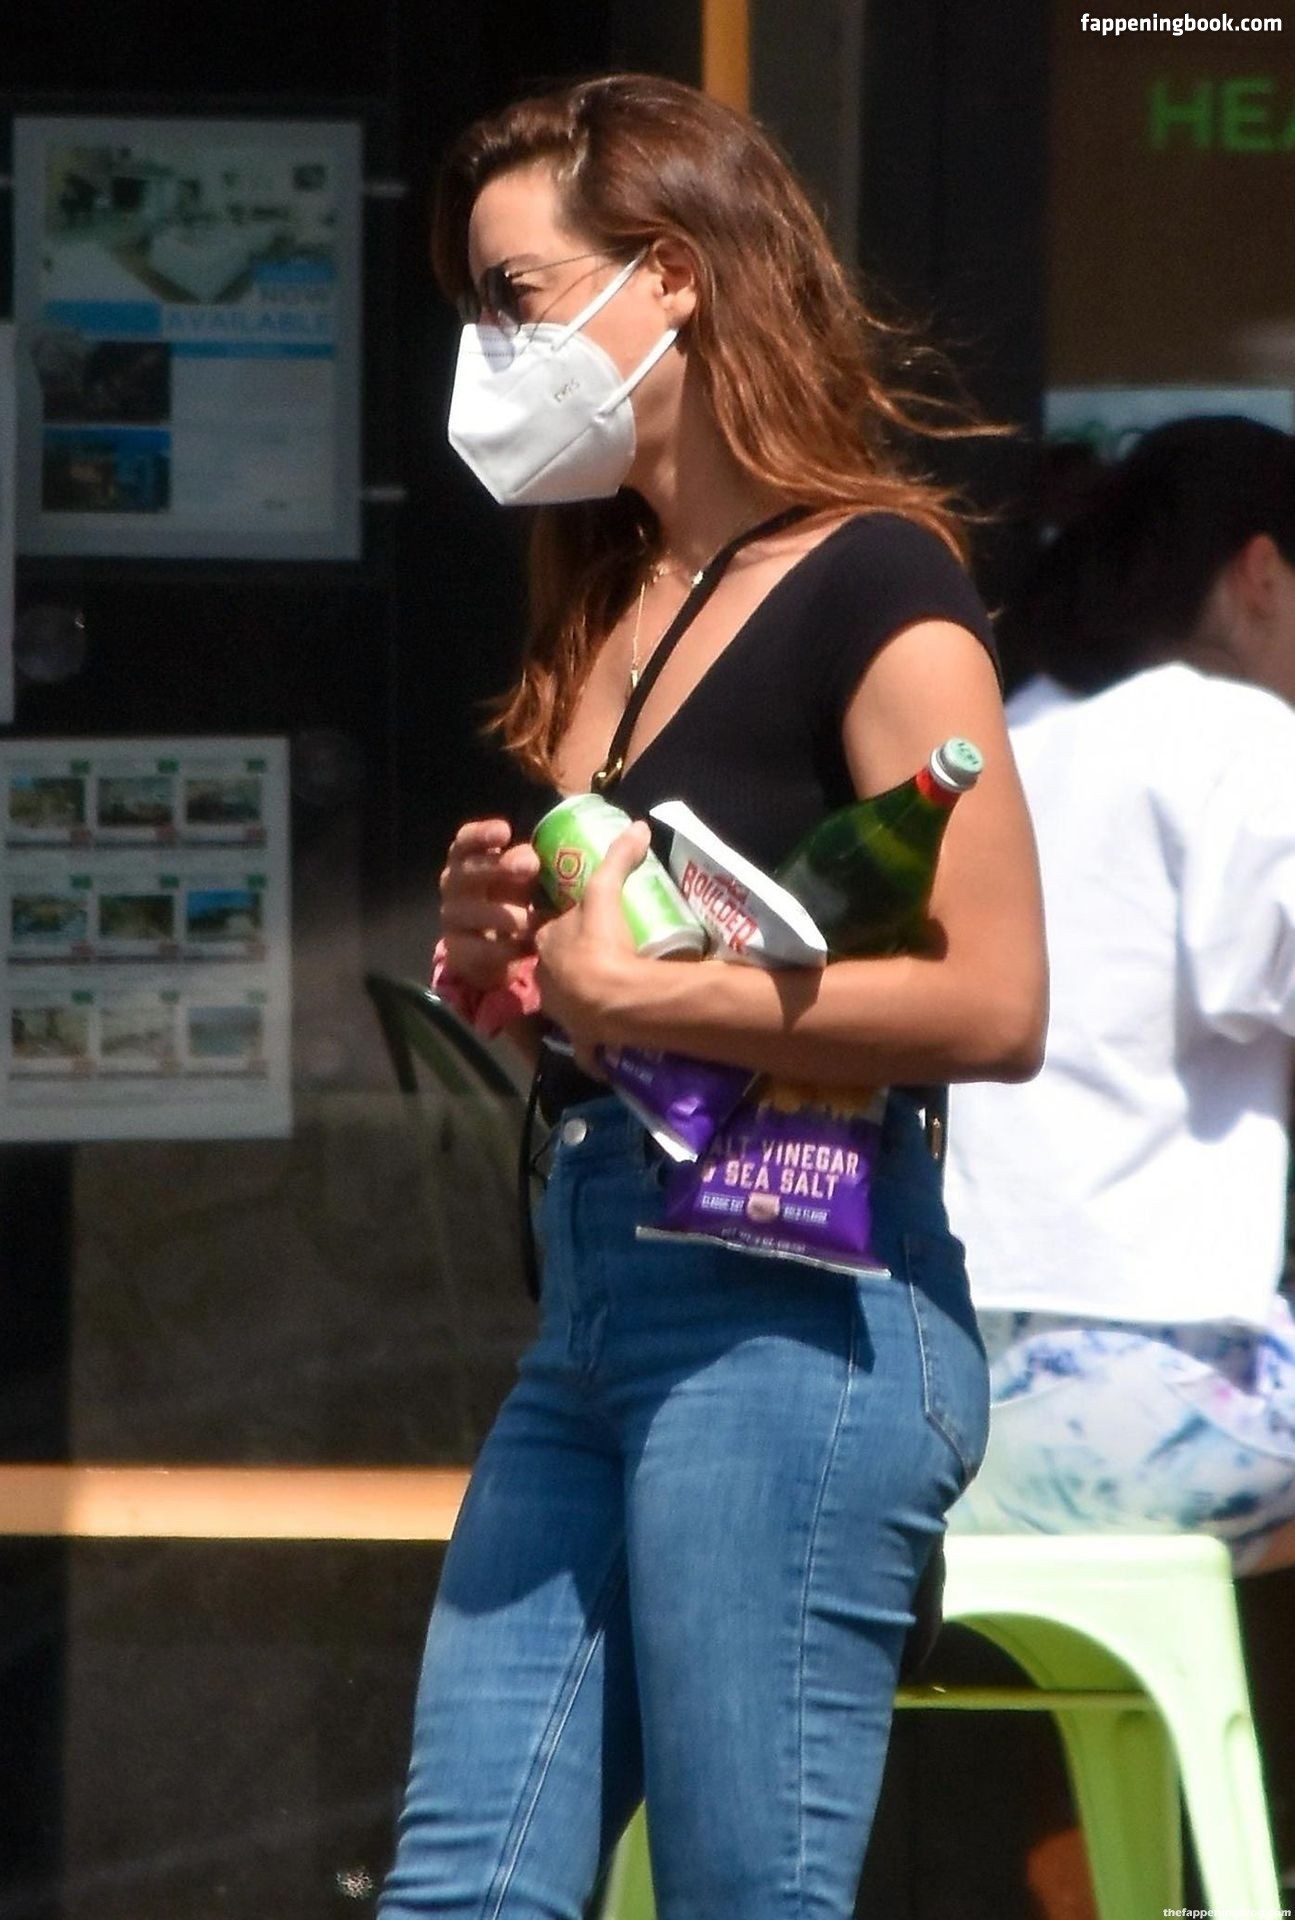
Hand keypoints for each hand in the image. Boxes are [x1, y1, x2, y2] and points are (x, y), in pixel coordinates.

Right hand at [438, 818, 541, 992]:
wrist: (494, 951)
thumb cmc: (513, 901)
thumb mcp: (521, 881)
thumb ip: (532, 865)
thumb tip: (558, 853)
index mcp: (468, 860)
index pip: (466, 841)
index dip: (482, 834)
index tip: (505, 831)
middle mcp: (453, 885)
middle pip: (467, 871)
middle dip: (499, 867)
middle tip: (531, 864)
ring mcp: (452, 918)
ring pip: (473, 912)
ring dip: (507, 915)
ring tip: (535, 920)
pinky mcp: (457, 951)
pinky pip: (480, 949)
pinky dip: (507, 948)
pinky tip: (529, 947)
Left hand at [534, 821, 650, 1070]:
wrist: (613, 999)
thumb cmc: (602, 944)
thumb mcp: (606, 893)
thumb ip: (618, 859)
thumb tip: (638, 826)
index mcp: (547, 946)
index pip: (550, 932)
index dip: (567, 929)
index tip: (590, 928)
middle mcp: (546, 981)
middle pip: (557, 968)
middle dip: (573, 966)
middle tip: (606, 958)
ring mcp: (563, 1013)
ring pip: (568, 1003)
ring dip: (583, 1000)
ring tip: (614, 991)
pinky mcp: (582, 1040)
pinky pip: (585, 1046)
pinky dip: (594, 1048)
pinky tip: (610, 1044)